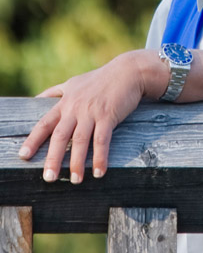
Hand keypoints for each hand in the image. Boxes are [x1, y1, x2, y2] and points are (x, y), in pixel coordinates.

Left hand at [18, 50, 165, 183]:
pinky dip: (100, 157)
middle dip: (53, 158)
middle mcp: (75, 108)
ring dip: (77, 162)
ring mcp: (91, 112)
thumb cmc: (100, 79)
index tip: (23, 156)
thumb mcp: (73, 83)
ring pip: (80, 141)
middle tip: (49, 178)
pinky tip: (99, 172)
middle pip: (60, 136)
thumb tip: (36, 99)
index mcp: (65, 102)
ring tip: (75, 181)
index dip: (33, 140)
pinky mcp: (108, 116)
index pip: (44, 123)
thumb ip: (55, 93)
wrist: (128, 72)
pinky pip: (102, 141)